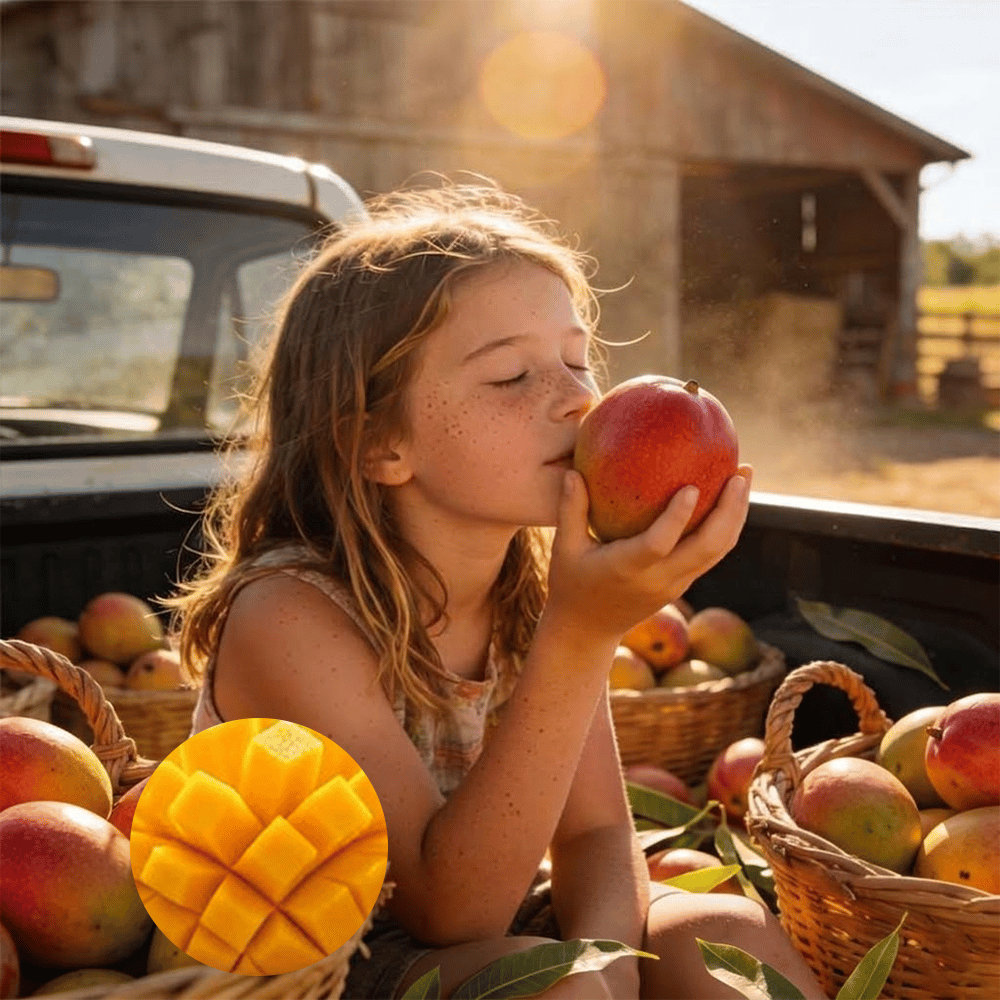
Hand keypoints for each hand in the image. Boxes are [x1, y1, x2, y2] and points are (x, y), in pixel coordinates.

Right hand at [545, 465, 751, 643]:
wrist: (588, 630)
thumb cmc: (571, 584)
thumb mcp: (563, 549)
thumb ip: (570, 510)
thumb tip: (572, 471)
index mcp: (626, 569)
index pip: (659, 545)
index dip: (677, 518)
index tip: (692, 487)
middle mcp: (658, 579)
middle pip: (707, 548)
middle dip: (729, 509)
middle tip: (740, 473)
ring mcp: (675, 584)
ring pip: (718, 551)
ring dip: (736, 515)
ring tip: (744, 477)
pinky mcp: (682, 584)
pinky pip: (712, 554)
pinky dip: (726, 526)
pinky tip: (729, 498)